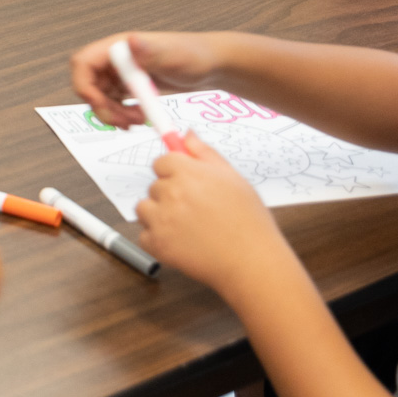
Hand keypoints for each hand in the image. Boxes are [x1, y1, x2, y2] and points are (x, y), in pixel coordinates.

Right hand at [70, 32, 222, 128]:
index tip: (100, 104)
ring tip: (139, 121)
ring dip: (114, 115)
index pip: (83, 64)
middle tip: (126, 122)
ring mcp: (122, 74)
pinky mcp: (130, 86)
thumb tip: (131, 41)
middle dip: (103, 108)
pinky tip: (140, 118)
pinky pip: (115, 104)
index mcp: (118, 47)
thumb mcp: (172, 55)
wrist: (211, 66)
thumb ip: (150, 50)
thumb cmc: (194, 55)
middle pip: (89, 86)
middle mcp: (115, 60)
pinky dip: (123, 115)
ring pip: (101, 99)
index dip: (84, 86)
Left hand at [135, 131, 289, 298]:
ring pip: (145, 209)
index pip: (161, 162)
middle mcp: (171, 193)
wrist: (252, 262)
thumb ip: (205, 153)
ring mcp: (161, 219)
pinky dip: (158, 240)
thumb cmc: (249, 221)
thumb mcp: (233, 178)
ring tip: (188, 227)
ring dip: (159, 216)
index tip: (186, 183)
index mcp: (188, 173)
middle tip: (197, 211)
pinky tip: (182, 243)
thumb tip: (186, 134)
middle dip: (170, 196)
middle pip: (154, 186)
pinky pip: (145, 235)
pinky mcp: (156, 244)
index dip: (174, 173)